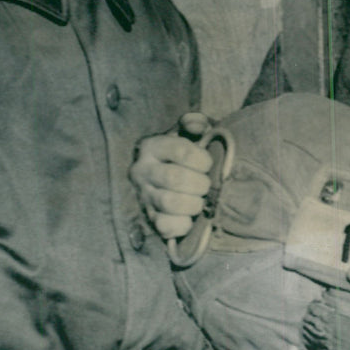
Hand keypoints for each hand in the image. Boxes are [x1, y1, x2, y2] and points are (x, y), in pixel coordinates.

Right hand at [129, 114, 212, 238]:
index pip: (181, 150)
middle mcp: (142, 170)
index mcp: (152, 145)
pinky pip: (165, 226)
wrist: (163, 176)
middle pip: (175, 178)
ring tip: (199, 200)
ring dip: (193, 203)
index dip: (202, 159)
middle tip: (206, 185)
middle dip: (200, 183)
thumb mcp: (187, 133)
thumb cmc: (181, 153)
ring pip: (169, 202)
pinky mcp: (148, 218)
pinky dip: (183, 224)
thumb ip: (196, 123)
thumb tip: (199, 125)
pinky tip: (189, 217)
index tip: (208, 164)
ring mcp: (143, 195)